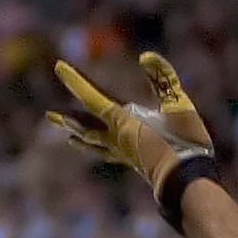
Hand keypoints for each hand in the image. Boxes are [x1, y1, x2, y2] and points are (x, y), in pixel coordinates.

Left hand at [48, 53, 215, 200]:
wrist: (188, 182)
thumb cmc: (184, 141)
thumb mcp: (179, 106)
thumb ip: (164, 78)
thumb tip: (146, 56)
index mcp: (122, 122)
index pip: (92, 98)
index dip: (75, 81)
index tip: (59, 67)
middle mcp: (116, 138)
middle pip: (85, 126)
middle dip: (68, 119)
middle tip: (49, 115)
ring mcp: (123, 153)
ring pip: (94, 143)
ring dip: (79, 136)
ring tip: (67, 134)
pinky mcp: (133, 162)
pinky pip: (107, 154)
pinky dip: (96, 149)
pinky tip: (96, 149)